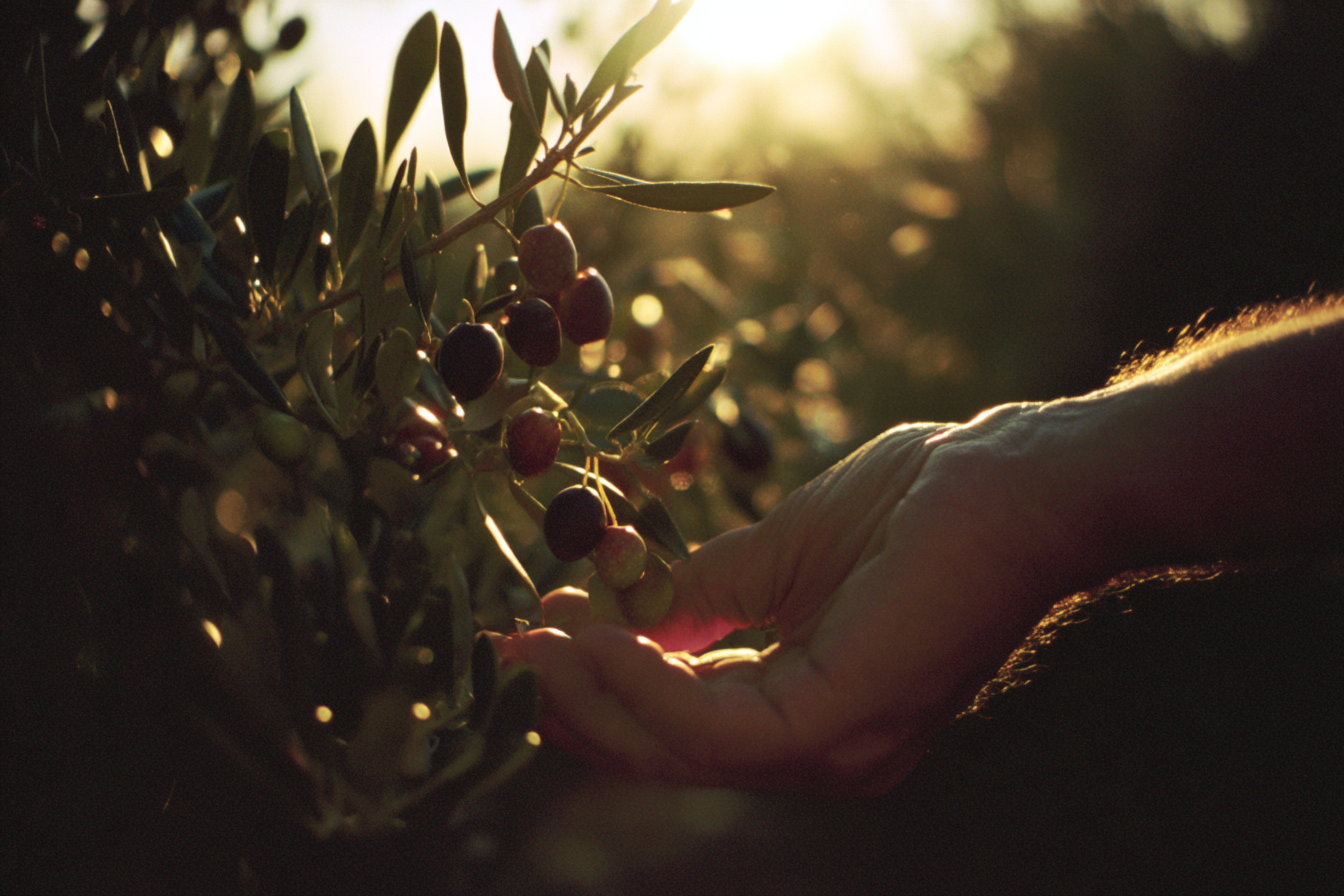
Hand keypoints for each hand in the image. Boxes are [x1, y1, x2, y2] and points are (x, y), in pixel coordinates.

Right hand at [508, 404, 1105, 792]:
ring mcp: (836, 750)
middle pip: (670, 754)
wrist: (1011, 479)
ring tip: (530, 643)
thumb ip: (701, 595)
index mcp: (812, 713)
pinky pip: (713, 727)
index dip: (601, 691)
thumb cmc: (913, 505)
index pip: (687, 727)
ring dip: (592, 697)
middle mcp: (823, 754)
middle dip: (578, 706)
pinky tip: (587, 639)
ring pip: (679, 750)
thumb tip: (611, 612)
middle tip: (506, 653)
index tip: (530, 641)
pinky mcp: (841, 721)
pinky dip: (639, 687)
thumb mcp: (777, 555)